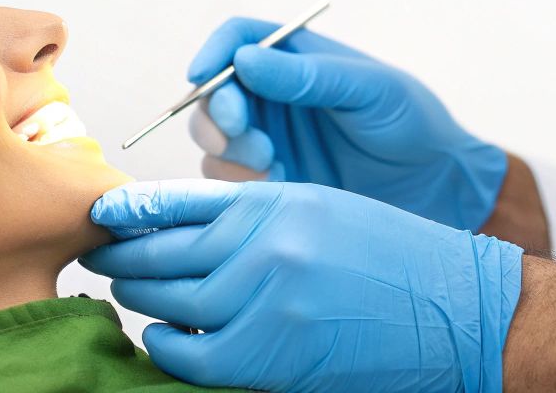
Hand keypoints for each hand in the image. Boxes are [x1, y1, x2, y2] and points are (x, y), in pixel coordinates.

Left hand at [80, 179, 521, 392]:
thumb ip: (254, 214)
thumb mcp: (322, 206)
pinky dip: (166, 347)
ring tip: (125, 289)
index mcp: (279, 199)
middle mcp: (269, 243)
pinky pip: (195, 355)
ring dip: (139, 296)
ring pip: (172, 301)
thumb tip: (180, 226)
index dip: (133, 208)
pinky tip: (158, 336)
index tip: (104, 213)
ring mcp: (270, 300)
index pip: (181, 199)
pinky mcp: (277, 355)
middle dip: (123, 253)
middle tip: (99, 254)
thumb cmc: (393, 255)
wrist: (457, 307)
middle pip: (165, 251)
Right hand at [188, 16, 508, 229]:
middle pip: (214, 92)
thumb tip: (244, 60)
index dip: (214, 52)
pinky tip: (280, 185)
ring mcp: (269, 141)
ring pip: (215, 141)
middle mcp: (273, 97)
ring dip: (230, 151)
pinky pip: (231, 184)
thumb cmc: (412, 124)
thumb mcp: (370, 91)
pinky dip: (242, 184)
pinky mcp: (272, 183)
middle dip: (217, 112)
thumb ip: (309, 76)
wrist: (437, 187)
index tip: (202, 74)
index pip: (237, 39)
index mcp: (295, 59)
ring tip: (272, 163)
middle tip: (243, 133)